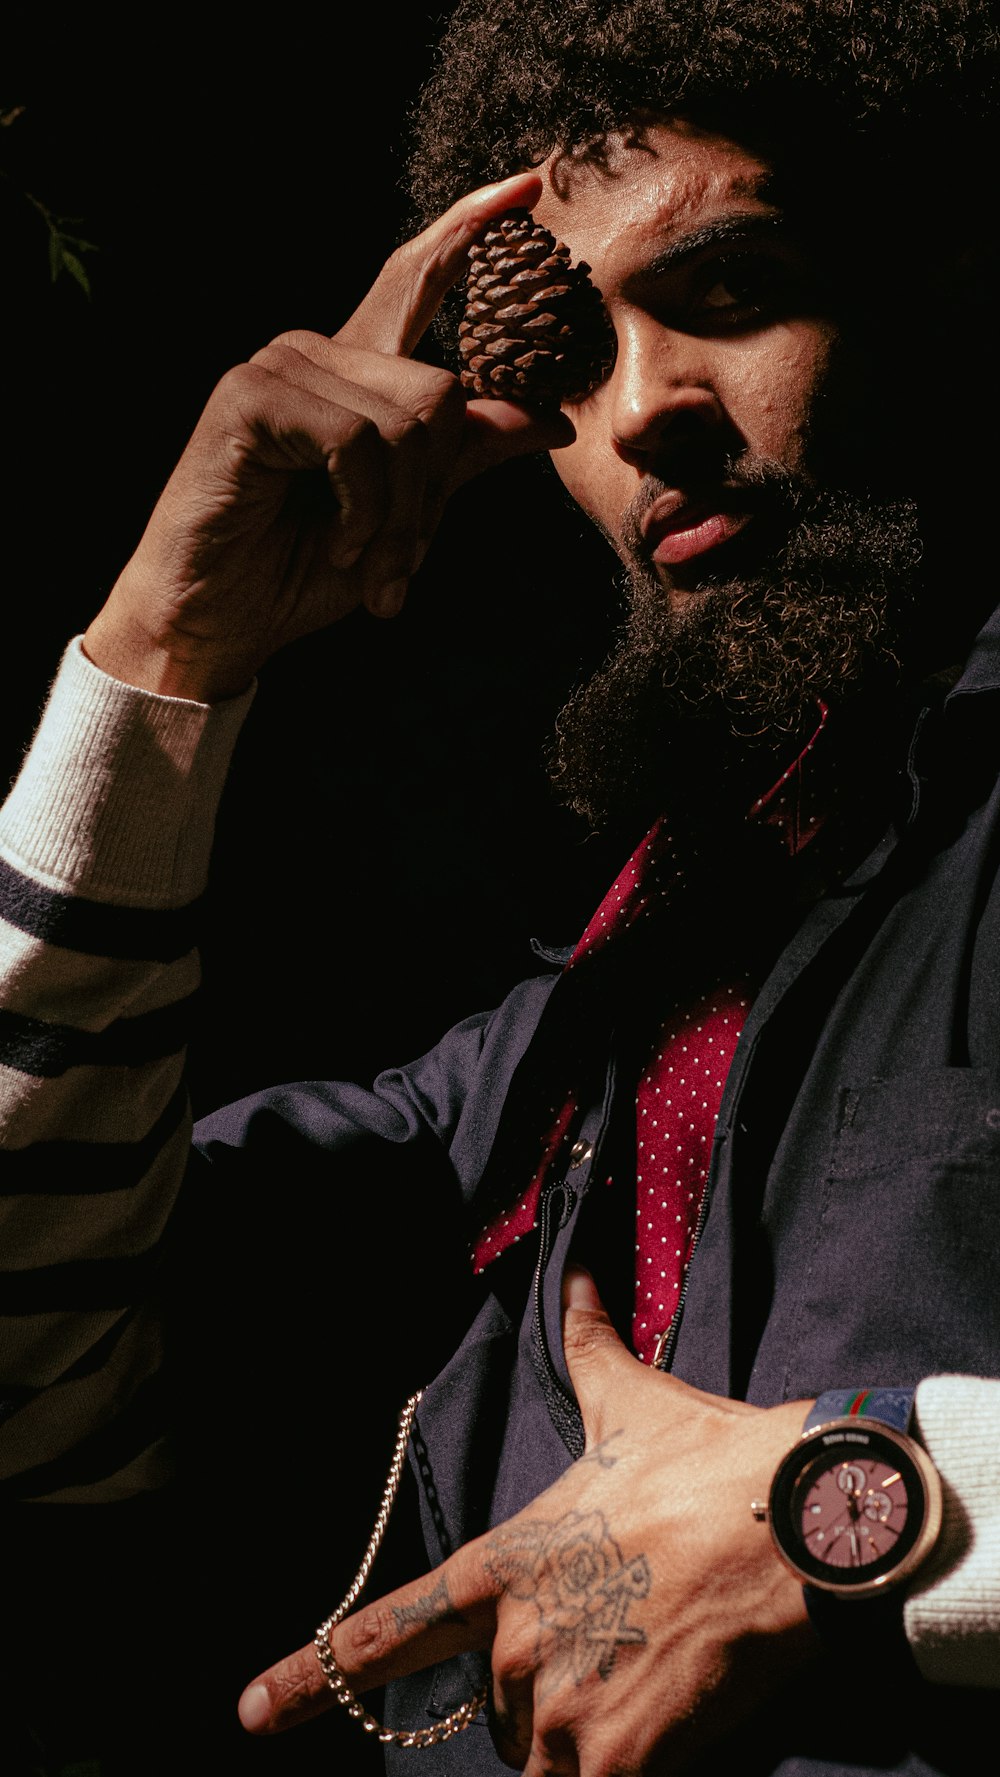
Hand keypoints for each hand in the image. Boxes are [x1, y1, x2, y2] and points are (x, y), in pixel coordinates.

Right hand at [83, 171, 572, 701]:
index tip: (531, 188)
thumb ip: (462, 462)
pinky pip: (358, 442)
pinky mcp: (251, 397)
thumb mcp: (402, 521)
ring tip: (367, 569)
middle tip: (400, 567)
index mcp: (353, 374)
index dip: (470, 233)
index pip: (416, 282)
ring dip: (401, 519)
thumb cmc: (298, 572)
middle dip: (436, 498)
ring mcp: (280, 367)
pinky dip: (362, 511)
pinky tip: (335, 544)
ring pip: (409, 420)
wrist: (214, 624)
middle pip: (443, 391)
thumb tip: (551, 419)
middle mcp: (317, 354)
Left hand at [238, 1268, 815, 1773]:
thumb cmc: (704, 1456)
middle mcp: (511, 1644)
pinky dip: (610, 1776)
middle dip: (541, 1692)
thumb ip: (587, 1341)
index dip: (308, 1678)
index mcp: (499, 1565)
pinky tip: (654, 1738)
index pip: (384, 1634)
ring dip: (582, 1740)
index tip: (249, 1713)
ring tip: (650, 1680)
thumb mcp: (629, 1396)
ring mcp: (559, 1705)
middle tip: (620, 1640)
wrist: (791, 1519)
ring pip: (541, 1760)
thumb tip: (575, 1267)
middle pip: (493, 1708)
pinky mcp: (617, 1757)